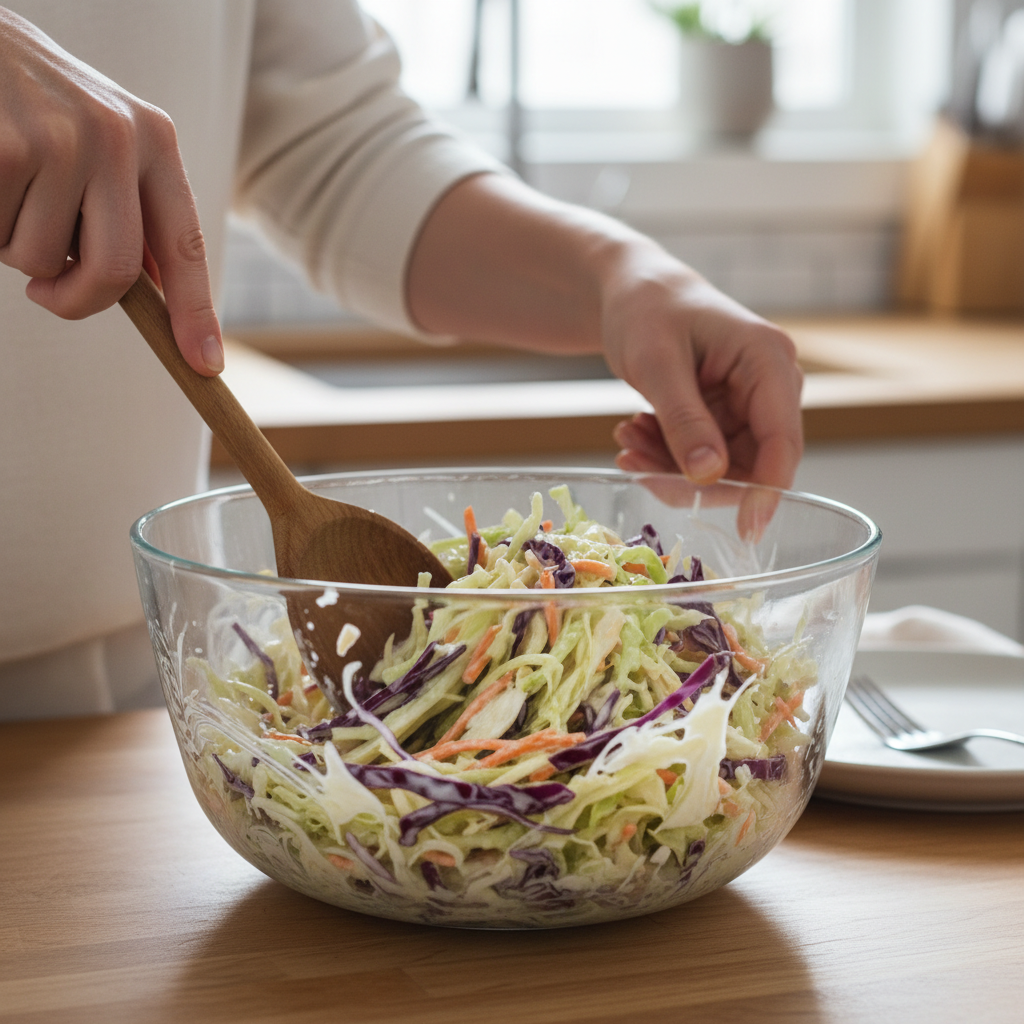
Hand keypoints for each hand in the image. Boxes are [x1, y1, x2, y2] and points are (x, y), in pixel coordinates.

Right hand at [0, 7, 221, 373]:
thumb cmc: (34, 104)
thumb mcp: (102, 143)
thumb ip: (129, 208)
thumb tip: (156, 292)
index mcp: (154, 141)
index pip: (185, 245)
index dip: (195, 312)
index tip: (205, 363)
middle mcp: (118, 137)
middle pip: (116, 271)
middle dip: (78, 298)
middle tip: (48, 292)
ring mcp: (61, 140)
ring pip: (43, 258)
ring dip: (16, 247)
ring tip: (9, 190)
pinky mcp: (6, 149)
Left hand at [407, 174, 802, 490]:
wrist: (629, 290)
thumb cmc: (645, 310)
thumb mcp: (656, 364)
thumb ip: (683, 421)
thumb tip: (708, 477)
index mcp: (768, 360)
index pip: (782, 442)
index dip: (767, 491)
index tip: (745, 531)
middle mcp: (770, 384)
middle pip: (751, 463)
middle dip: (691, 475)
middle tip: (634, 464)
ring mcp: (750, 402)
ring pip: (722, 466)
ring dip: (671, 466)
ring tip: (626, 441)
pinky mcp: (728, 415)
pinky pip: (704, 456)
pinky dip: (667, 456)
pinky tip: (634, 437)